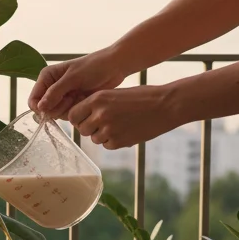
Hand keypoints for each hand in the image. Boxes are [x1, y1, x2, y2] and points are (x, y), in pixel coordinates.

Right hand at [28, 48, 128, 118]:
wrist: (114, 67)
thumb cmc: (94, 67)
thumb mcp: (73, 78)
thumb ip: (55, 92)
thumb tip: (40, 107)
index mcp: (47, 77)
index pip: (33, 100)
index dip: (41, 108)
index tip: (54, 106)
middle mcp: (51, 87)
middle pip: (44, 109)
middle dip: (58, 107)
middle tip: (72, 97)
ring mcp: (62, 96)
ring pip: (56, 113)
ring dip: (68, 109)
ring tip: (79, 96)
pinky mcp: (72, 102)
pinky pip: (67, 114)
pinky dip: (75, 110)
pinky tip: (83, 99)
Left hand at [67, 85, 182, 149]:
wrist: (166, 105)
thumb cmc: (142, 97)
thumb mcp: (115, 94)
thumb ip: (97, 104)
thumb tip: (82, 118)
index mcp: (97, 99)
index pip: (73, 115)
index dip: (78, 118)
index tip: (85, 118)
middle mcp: (99, 114)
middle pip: (82, 129)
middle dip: (90, 128)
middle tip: (104, 123)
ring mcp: (108, 129)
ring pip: (94, 139)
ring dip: (102, 135)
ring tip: (119, 125)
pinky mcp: (118, 142)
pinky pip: (107, 145)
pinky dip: (113, 141)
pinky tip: (126, 130)